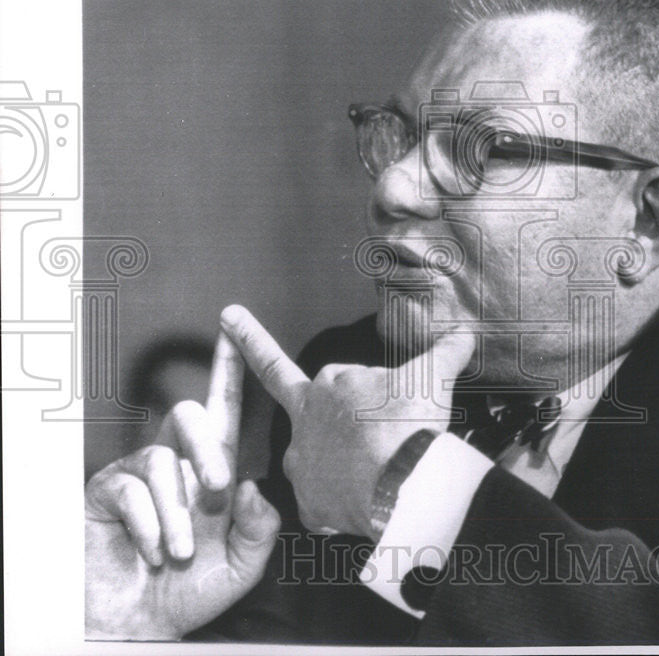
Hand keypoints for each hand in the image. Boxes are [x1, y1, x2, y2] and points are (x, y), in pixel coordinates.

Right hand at [85, 330, 280, 639]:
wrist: (141, 626)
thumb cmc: (193, 591)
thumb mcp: (243, 564)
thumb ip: (260, 528)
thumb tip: (252, 485)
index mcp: (214, 471)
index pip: (226, 409)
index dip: (230, 367)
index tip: (233, 325)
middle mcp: (178, 462)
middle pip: (192, 416)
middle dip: (207, 448)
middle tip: (217, 489)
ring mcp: (140, 473)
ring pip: (164, 460)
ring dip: (176, 513)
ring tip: (179, 552)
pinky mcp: (107, 489)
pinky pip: (131, 489)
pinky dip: (149, 527)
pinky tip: (153, 553)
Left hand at [220, 304, 474, 540]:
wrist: (404, 477)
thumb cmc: (410, 418)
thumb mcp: (434, 374)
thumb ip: (447, 352)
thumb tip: (466, 335)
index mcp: (322, 388)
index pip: (275, 362)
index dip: (251, 338)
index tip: (226, 317)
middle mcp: (302, 426)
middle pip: (316, 417)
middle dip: (345, 420)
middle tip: (381, 428)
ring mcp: (304, 467)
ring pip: (321, 461)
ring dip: (346, 462)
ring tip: (387, 464)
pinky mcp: (313, 507)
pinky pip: (327, 505)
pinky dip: (345, 505)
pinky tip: (372, 499)